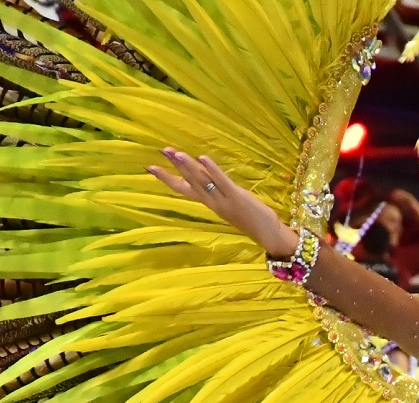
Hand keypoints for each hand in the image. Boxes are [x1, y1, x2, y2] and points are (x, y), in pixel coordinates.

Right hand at [150, 148, 293, 256]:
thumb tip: (207, 176)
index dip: (167, 179)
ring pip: (202, 182)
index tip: (150, 167)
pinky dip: (212, 170)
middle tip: (162, 151)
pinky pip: (221, 182)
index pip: (183, 190)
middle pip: (189, 183)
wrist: (268, 235)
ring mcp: (223, 200)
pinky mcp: (237, 197)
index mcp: (209, 203)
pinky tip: (203, 157)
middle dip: (175, 167)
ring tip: (176, 153)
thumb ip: (217, 192)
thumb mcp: (229, 204)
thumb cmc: (252, 218)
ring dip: (189, 167)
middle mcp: (212, 202)